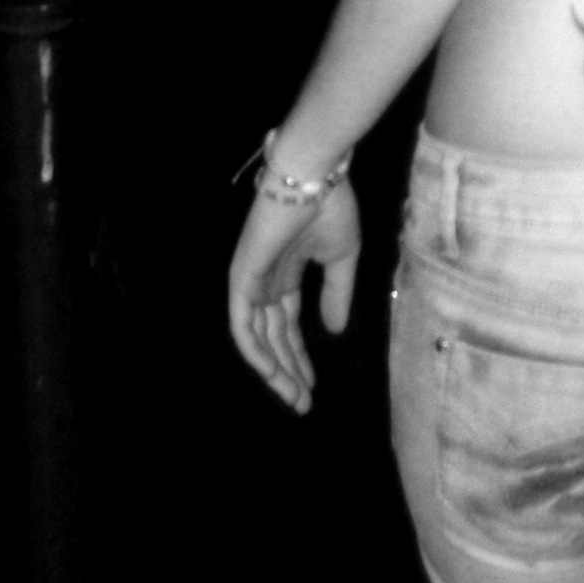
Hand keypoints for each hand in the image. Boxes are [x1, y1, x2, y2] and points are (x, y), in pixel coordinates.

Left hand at [228, 181, 361, 413]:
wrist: (314, 178)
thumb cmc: (331, 208)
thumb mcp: (342, 258)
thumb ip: (336, 295)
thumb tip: (335, 332)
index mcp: (288, 274)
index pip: (287, 325)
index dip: (299, 356)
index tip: (314, 386)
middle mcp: (266, 282)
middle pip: (273, 338)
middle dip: (288, 371)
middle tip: (303, 403)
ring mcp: (251, 281)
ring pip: (257, 338)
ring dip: (274, 370)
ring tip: (294, 397)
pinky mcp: (241, 278)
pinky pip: (242, 324)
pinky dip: (255, 351)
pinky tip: (272, 373)